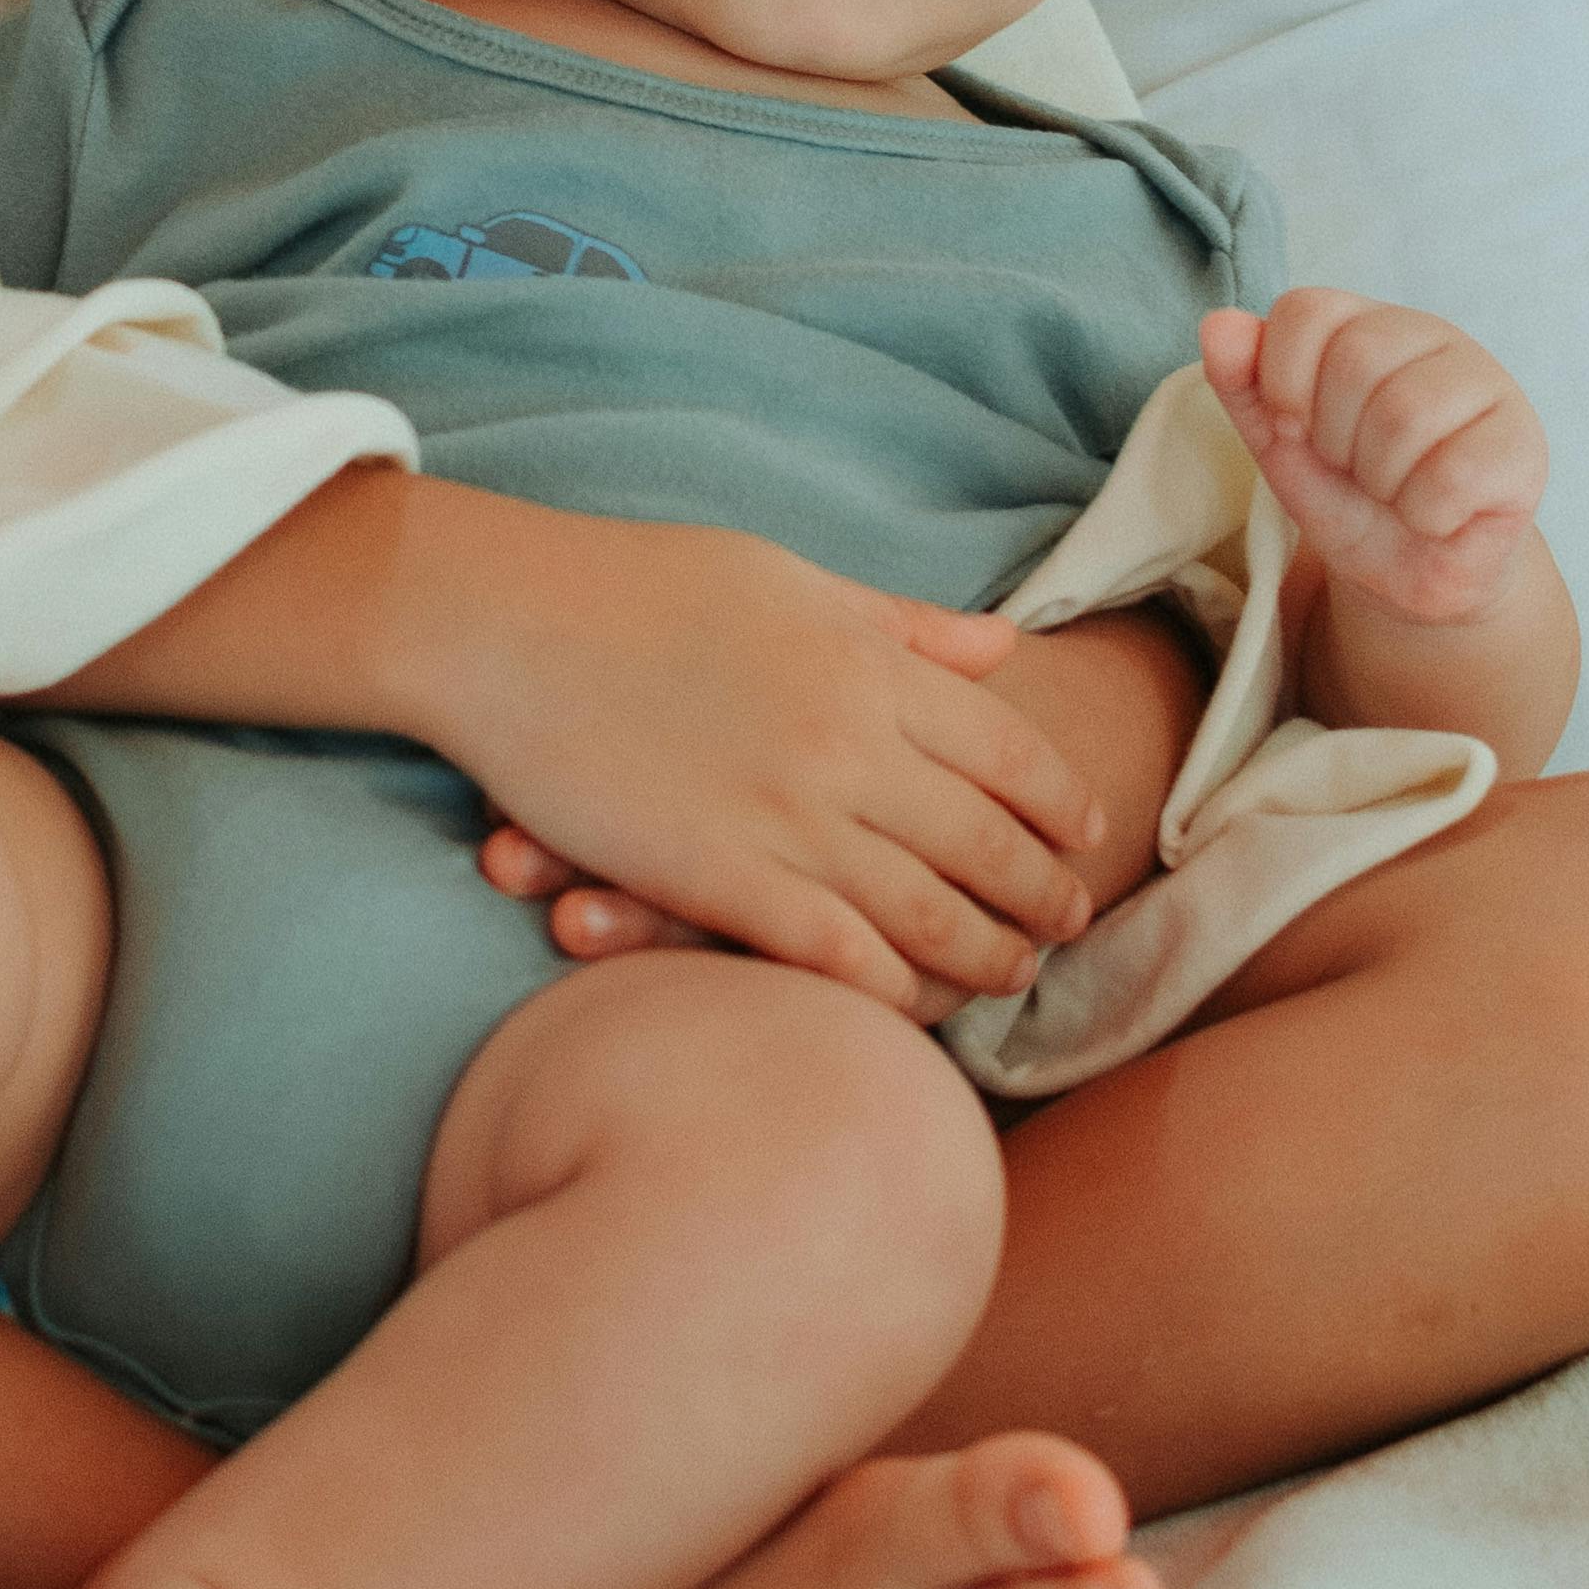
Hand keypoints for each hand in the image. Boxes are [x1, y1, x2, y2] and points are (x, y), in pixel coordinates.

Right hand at [400, 506, 1104, 1015]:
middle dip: (1044, 895)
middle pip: (989, 843)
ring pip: (929, 913)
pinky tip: (912, 1009)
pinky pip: (835, 955)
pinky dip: (889, 990)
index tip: (1087, 835)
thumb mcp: (787, 579)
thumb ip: (899, 625)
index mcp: (870, 664)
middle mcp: (849, 743)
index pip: (1011, 749)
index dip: (1062, 802)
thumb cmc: (636, 587)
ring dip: (985, 956)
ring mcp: (787, 816)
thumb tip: (1002, 648)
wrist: (502, 622)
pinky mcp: (718, 877)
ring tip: (1011, 977)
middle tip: (1069, 927)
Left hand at [1200, 292, 1542, 633]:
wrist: (1407, 573)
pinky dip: (1425, 514)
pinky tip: (1436, 514)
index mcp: (1368, 323)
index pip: (1306, 309)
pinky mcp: (1524, 446)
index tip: (1296, 427)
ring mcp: (1489, 385)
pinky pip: (1453, 475)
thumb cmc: (1347, 494)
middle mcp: (1435, 337)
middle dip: (1335, 439)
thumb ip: (1243, 381)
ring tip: (1395, 489)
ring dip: (1381, 480)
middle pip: (1356, 360)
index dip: (1283, 380)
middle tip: (1357, 467)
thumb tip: (1218, 323)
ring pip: (1405, 415)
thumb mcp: (1278, 439)